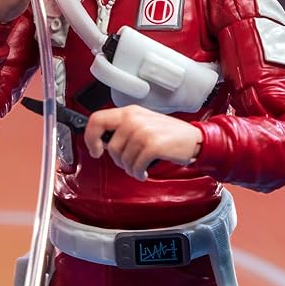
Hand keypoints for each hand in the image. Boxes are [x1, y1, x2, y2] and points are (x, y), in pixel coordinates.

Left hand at [84, 105, 202, 180]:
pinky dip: (139, 173)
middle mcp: (134, 119)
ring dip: (130, 168)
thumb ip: (122, 129)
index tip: (95, 150)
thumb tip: (101, 142)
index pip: (96, 119)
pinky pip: (135, 166)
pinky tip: (145, 171)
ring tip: (140, 167)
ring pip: (123, 159)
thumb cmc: (168, 134)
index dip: (90, 137)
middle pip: (111, 146)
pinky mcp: (152, 145)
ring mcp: (143, 131)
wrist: (194, 139)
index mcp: (129, 112)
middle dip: (118, 160)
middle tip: (128, 162)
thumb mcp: (143, 123)